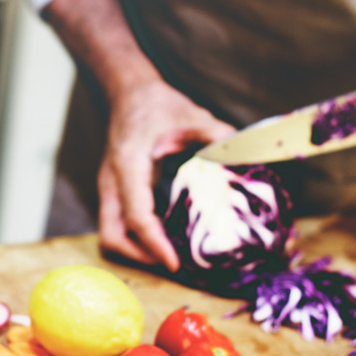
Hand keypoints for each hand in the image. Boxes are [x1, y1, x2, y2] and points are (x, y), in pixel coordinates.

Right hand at [97, 79, 235, 271]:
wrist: (129, 92)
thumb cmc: (157, 104)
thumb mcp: (191, 115)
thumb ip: (217, 136)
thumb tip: (245, 157)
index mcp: (128, 165)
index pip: (136, 216)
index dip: (155, 244)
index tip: (175, 263)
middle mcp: (112, 181)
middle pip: (112, 236)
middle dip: (139, 256)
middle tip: (172, 263)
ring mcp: (109, 189)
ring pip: (111, 234)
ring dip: (136, 251)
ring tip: (168, 255)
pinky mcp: (114, 192)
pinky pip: (119, 225)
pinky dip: (137, 239)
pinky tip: (163, 238)